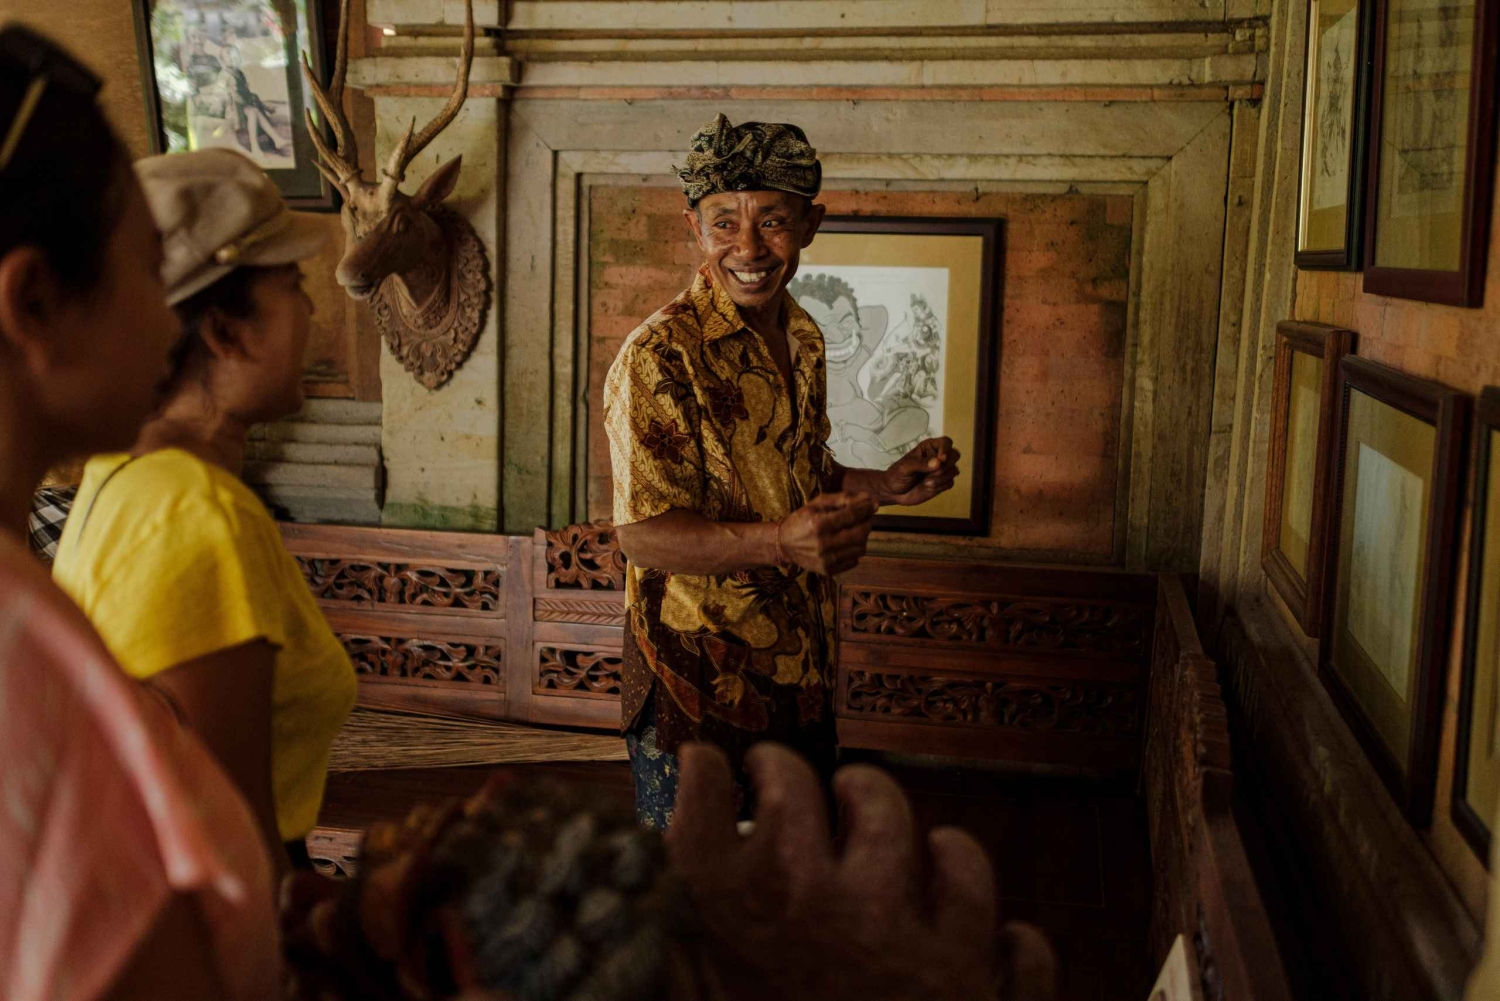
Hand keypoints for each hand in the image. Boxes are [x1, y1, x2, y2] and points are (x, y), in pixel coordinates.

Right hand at [667, 743, 1055, 1000]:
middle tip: (795, 787)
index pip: (707, 801)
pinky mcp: (987, 977)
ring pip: (924, 830)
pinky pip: (1003, 917)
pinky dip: (994, 928)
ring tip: (884, 834)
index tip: (711, 764)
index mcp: (746, 919)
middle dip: (802, 778)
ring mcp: (919, 935)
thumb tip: (657, 911)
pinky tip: (974, 935)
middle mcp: (832, 905)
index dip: (705, 772)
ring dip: (903, 829)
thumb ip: (684, 962)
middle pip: (822, 787)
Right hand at [776, 491, 877, 575]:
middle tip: (864, 519)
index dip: (866, 508)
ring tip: (853, 531)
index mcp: (819, 524)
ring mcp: (826, 560)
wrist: (784, 545)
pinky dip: (854, 551)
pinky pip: (854, 561)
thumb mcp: (817, 504)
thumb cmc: (802, 519)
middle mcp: (823, 544)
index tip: (874, 504)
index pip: (852, 515)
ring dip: (862, 538)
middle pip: (860, 534)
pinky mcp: (828, 571)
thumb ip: (842, 498)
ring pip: (860, 548)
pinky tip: (845, 544)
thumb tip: (868, 498)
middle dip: (867, 523)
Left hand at [880, 437, 960, 505]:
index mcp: (928, 448)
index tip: (940, 459)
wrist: (893, 493)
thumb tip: (939, 462)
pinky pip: (951, 482)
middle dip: (947, 465)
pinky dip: (941, 486)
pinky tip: (929, 487)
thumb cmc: (897, 475)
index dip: (946, 449)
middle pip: (955, 455)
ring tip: (926, 482)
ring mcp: (940, 471)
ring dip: (942, 478)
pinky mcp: (942, 483)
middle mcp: (937, 458)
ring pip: (954, 470)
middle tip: (934, 472)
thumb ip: (921, 464)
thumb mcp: (905, 467)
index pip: (946, 442)